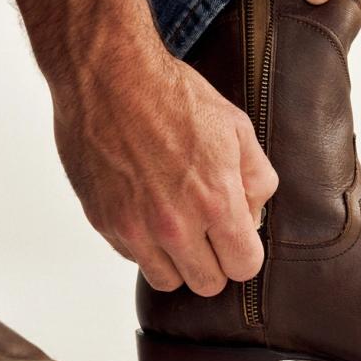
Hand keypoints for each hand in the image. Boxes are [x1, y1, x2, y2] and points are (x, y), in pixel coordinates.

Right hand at [0, 0, 277, 296]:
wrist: (108, 75)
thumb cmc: (171, 94)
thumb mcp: (236, 126)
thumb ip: (257, 178)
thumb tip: (254, 214)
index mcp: (214, 201)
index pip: (243, 268)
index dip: (245, 252)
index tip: (238, 236)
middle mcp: (173, 224)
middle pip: (207, 284)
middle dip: (215, 260)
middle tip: (209, 229)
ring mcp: (134, 227)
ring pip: (167, 280)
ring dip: (177, 260)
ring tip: (177, 222)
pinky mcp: (103, 222)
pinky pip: (132, 256)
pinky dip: (143, 242)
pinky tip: (146, 206)